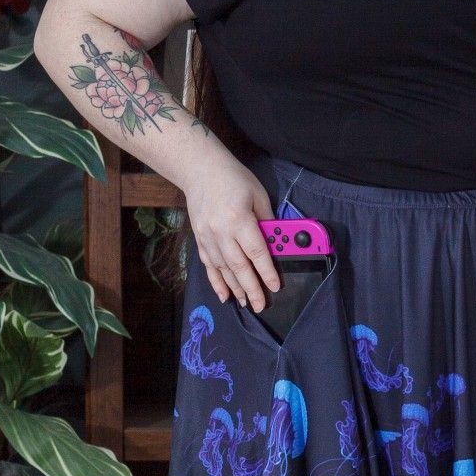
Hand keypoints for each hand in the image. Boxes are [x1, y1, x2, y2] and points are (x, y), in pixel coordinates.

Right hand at [182, 152, 282, 309]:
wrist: (200, 169)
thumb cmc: (233, 179)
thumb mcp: (258, 195)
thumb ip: (267, 221)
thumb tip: (276, 243)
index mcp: (238, 219)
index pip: (256, 253)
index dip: (267, 272)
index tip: (275, 287)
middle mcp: (220, 232)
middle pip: (239, 267)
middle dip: (252, 288)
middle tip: (261, 305)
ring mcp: (206, 237)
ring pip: (223, 270)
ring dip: (236, 289)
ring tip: (247, 303)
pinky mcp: (199, 239)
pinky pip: (208, 266)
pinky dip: (216, 282)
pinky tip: (224, 295)